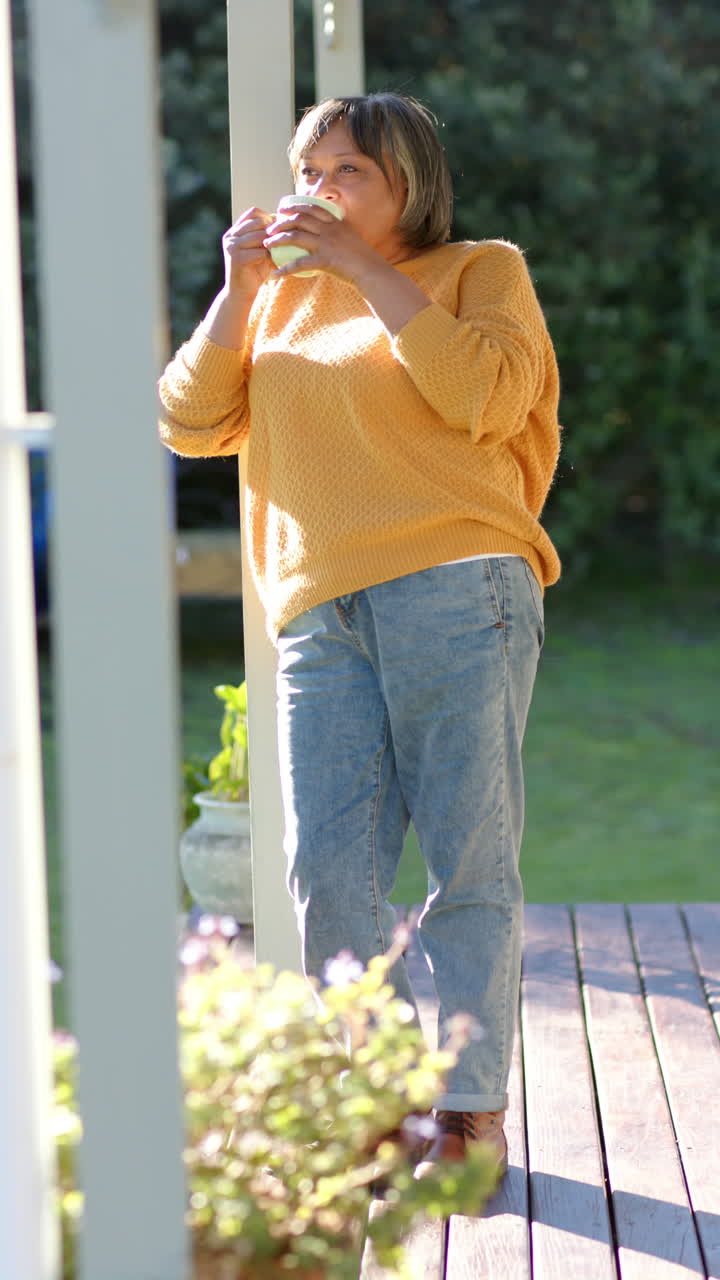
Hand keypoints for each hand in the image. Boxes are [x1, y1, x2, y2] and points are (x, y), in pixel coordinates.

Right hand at [222, 206, 274, 296]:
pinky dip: (268, 258)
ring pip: (259, 236)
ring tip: (276, 253)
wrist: (241, 293)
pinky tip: (272, 264)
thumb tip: (286, 221)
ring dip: (271, 245)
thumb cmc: (255, 271)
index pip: (253, 212)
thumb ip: (268, 236)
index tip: (278, 229)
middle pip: (257, 222)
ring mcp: (231, 246)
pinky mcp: (236, 258)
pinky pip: (259, 252)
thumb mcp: (262, 249)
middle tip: (281, 242)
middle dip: (272, 232)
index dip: (268, 217)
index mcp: (235, 231)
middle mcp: (230, 236)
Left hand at [262, 207, 390, 287]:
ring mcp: (326, 244)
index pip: (311, 208)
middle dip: (281, 221)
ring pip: (295, 236)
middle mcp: (329, 229)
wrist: (372, 272)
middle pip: (299, 219)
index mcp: (336, 222)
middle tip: (270, 228)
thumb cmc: (364, 258)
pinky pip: (299, 264)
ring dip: (278, 239)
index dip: (294, 207)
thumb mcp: (351, 237)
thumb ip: (339, 232)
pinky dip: (285, 269)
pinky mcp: (324, 260)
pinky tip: (276, 274)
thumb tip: (329, 230)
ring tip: (268, 244)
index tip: (283, 209)